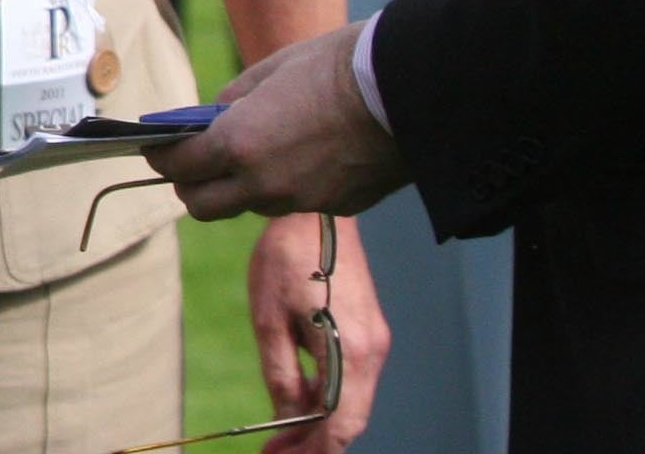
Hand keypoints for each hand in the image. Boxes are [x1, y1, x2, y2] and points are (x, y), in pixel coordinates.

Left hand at [152, 23, 411, 219]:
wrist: (406, 89)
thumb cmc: (333, 68)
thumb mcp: (268, 72)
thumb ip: (232, 103)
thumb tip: (212, 120)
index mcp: (238, 146)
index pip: (178, 168)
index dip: (161, 157)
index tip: (155, 147)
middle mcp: (264, 184)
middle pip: (203, 206)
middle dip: (192, 185)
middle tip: (194, 161)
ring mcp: (301, 201)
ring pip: (251, 206)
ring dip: (241, 187)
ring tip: (255, 153)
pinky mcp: (336, 208)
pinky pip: (295, 202)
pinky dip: (286, 186)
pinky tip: (304, 156)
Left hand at [246, 212, 384, 450]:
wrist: (317, 214)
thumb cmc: (288, 258)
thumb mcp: (269, 318)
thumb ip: (281, 373)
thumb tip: (285, 418)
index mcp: (352, 352)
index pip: (339, 425)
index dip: (311, 450)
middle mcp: (373, 353)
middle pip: (349, 420)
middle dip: (314, 444)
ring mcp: (374, 342)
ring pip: (351, 403)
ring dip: (319, 423)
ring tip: (280, 437)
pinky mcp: (367, 332)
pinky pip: (350, 380)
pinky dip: (327, 398)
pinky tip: (298, 402)